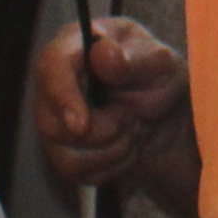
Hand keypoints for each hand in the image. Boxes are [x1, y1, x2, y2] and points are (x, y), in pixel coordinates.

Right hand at [29, 13, 196, 205]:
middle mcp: (54, 82)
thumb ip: (132, 59)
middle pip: (49, 122)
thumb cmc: (159, 77)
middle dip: (102, 130)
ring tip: (132, 127)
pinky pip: (76, 171)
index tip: (81, 124)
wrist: (167, 114)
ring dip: (111, 148)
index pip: (51, 67)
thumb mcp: (159, 63)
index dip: (62, 96)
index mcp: (74, 45)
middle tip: (132, 116)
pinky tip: (125, 145)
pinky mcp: (62, 149)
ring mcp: (53, 118)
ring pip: (63, 154)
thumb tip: (103, 53)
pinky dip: (110, 164)